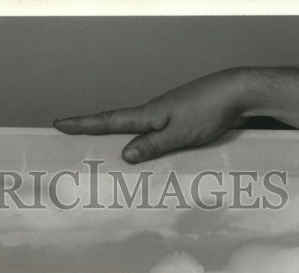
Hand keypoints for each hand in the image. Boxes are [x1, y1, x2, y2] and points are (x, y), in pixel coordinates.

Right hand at [53, 69, 250, 163]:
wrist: (239, 91)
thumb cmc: (211, 111)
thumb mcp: (180, 134)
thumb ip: (153, 145)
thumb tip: (124, 155)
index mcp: (149, 115)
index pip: (108, 121)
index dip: (83, 124)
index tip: (59, 123)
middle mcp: (154, 112)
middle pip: (116, 123)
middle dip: (92, 129)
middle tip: (69, 134)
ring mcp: (167, 113)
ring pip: (134, 128)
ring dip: (116, 136)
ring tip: (100, 148)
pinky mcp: (180, 117)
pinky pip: (152, 131)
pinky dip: (140, 141)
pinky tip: (144, 151)